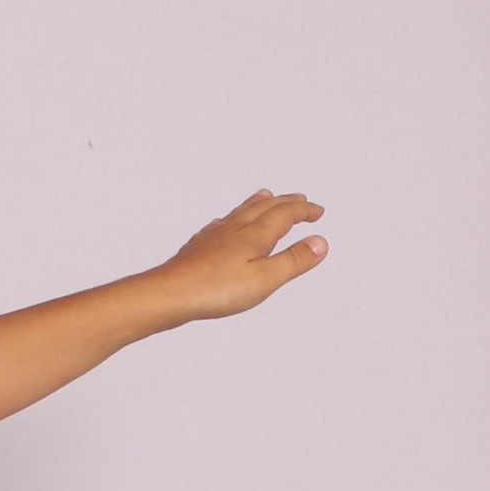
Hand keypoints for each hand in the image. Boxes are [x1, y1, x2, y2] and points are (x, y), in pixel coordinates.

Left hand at [166, 189, 327, 317]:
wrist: (169, 293)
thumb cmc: (214, 289)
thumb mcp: (265, 279)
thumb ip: (293, 260)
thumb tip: (319, 242)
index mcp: (254, 235)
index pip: (285, 215)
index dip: (304, 211)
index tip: (317, 210)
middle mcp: (234, 229)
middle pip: (264, 207)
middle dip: (285, 202)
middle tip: (299, 198)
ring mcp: (214, 236)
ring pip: (241, 211)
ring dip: (259, 203)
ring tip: (266, 196)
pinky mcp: (198, 247)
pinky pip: (221, 223)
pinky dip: (233, 217)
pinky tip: (225, 224)